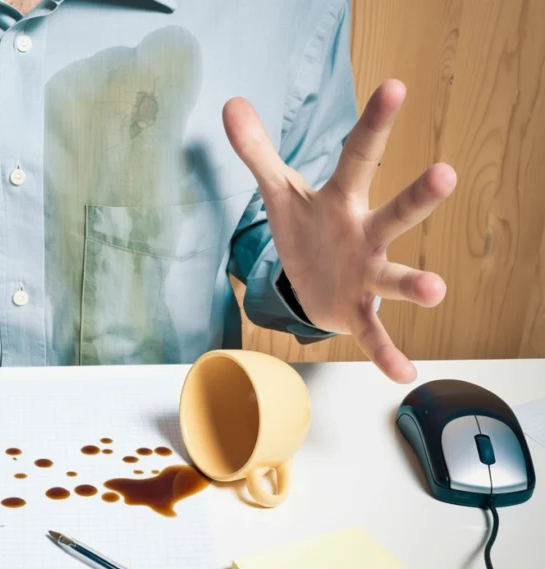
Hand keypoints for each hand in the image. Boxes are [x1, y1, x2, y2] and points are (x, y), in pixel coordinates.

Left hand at [223, 80, 455, 382]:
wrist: (312, 284)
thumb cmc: (306, 230)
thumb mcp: (278, 192)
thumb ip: (258, 151)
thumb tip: (231, 103)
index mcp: (342, 200)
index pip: (359, 156)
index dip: (374, 123)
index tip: (395, 86)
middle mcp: (364, 234)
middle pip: (393, 213)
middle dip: (416, 198)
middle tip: (445, 176)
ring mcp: (366, 274)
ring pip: (393, 277)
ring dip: (413, 284)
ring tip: (435, 290)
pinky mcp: (356, 311)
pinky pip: (374, 333)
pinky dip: (386, 352)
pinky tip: (404, 373)